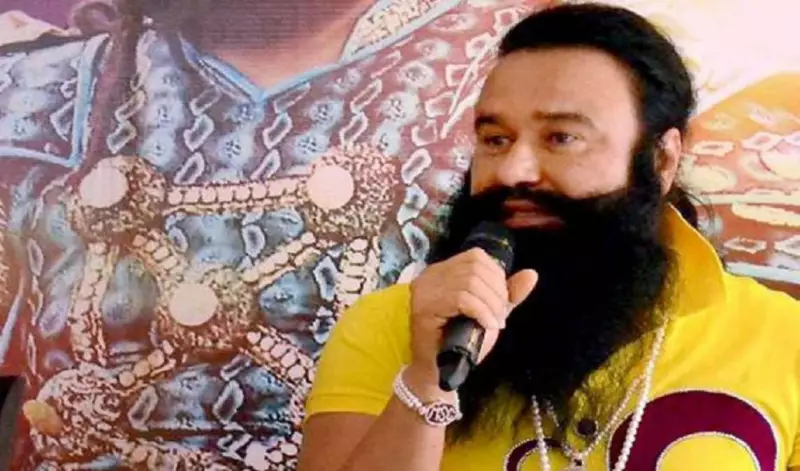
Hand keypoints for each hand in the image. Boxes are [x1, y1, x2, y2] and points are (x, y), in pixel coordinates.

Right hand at [406, 248, 537, 393]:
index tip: (501, 303)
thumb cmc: (461, 343)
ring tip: (493, 323)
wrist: (439, 372)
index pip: (476, 257)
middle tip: (499, 315)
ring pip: (470, 282)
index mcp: (444, 271)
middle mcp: (430, 275)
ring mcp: (424, 290)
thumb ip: (508, 294)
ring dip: (491, 304)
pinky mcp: (423, 307)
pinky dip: (481, 311)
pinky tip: (487, 325)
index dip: (496, 277)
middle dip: (496, 292)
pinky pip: (461, 298)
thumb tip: (531, 274)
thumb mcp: (489, 313)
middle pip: (474, 267)